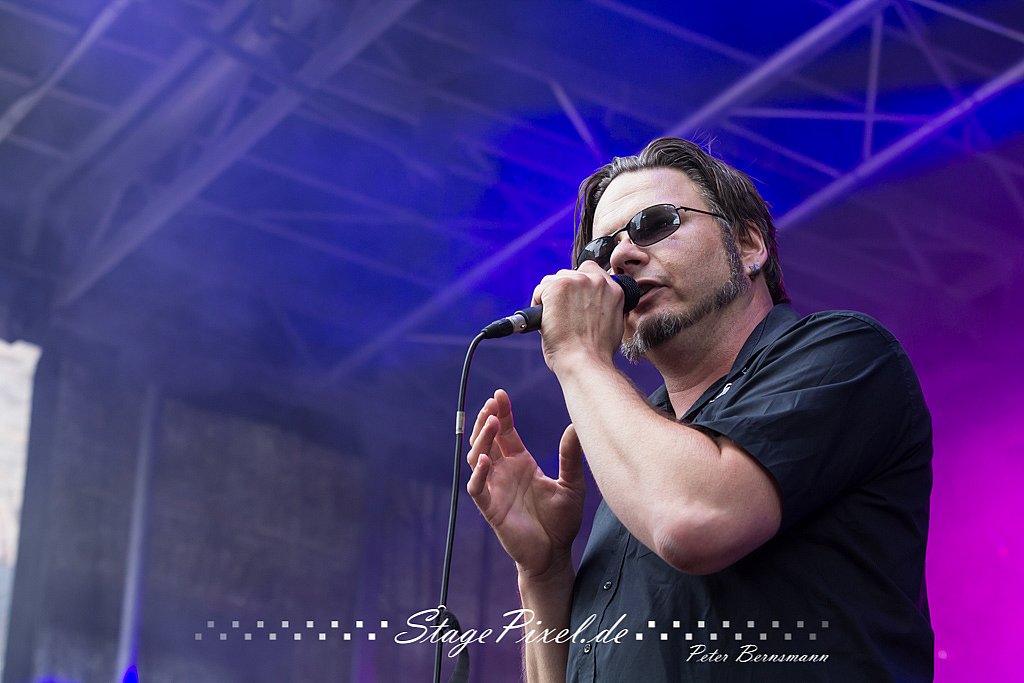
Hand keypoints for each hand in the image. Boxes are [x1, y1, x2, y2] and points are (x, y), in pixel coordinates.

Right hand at [466, 389, 584, 577]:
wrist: (555, 555)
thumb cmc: (562, 521)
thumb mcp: (572, 484)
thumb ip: (570, 457)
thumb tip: (577, 426)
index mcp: (521, 463)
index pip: (505, 432)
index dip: (500, 413)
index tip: (500, 394)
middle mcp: (505, 473)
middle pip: (487, 440)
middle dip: (486, 421)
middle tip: (492, 404)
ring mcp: (495, 490)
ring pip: (477, 458)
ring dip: (481, 440)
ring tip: (490, 424)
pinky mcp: (491, 509)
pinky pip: (477, 489)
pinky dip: (478, 474)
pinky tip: (486, 460)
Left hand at [530, 262, 623, 372]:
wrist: (585, 362)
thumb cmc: (596, 352)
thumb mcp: (612, 323)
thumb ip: (604, 306)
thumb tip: (590, 304)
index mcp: (614, 289)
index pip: (592, 272)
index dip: (580, 287)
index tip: (574, 299)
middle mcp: (598, 281)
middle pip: (571, 274)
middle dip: (564, 292)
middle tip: (562, 314)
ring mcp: (577, 281)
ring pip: (554, 281)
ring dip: (551, 298)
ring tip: (555, 319)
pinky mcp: (558, 286)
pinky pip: (541, 289)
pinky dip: (538, 304)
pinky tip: (546, 320)